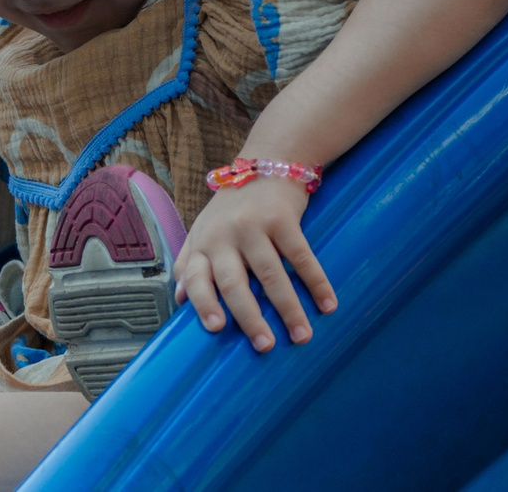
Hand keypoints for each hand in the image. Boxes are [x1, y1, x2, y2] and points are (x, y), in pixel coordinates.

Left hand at [176, 177, 336, 351]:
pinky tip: (328, 304)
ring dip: (289, 309)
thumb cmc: (232, 207)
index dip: (204, 303)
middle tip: (265, 346)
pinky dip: (317, 282)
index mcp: (203, 242)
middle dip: (250, 318)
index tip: (216, 329)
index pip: (197, 277)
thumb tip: (179, 300)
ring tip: (302, 336)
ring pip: (272, 275)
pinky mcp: (284, 218)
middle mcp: (225, 235)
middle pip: (235, 283)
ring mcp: (255, 226)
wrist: (267, 162)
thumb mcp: (203, 229)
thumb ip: (189, 263)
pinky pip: (302, 256)